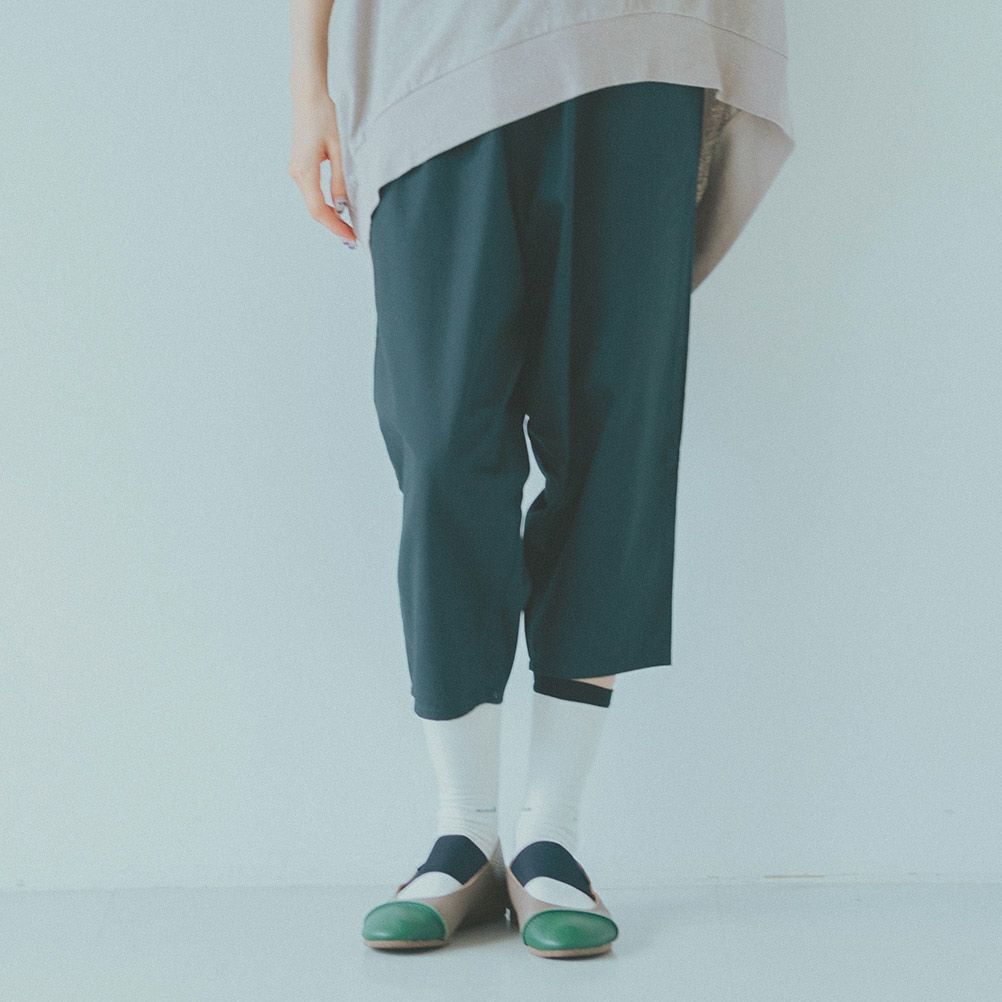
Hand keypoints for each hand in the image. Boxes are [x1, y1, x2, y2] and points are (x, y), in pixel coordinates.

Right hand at [288, 93, 356, 247]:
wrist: (308, 94)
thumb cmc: (324, 116)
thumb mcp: (339, 149)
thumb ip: (341, 180)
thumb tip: (343, 208)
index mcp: (304, 171)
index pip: (319, 210)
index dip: (335, 227)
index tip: (351, 238)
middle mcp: (296, 174)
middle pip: (315, 210)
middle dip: (334, 226)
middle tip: (353, 239)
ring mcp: (296, 171)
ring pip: (313, 202)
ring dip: (330, 217)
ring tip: (349, 228)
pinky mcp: (300, 166)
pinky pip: (312, 192)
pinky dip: (326, 204)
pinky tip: (339, 211)